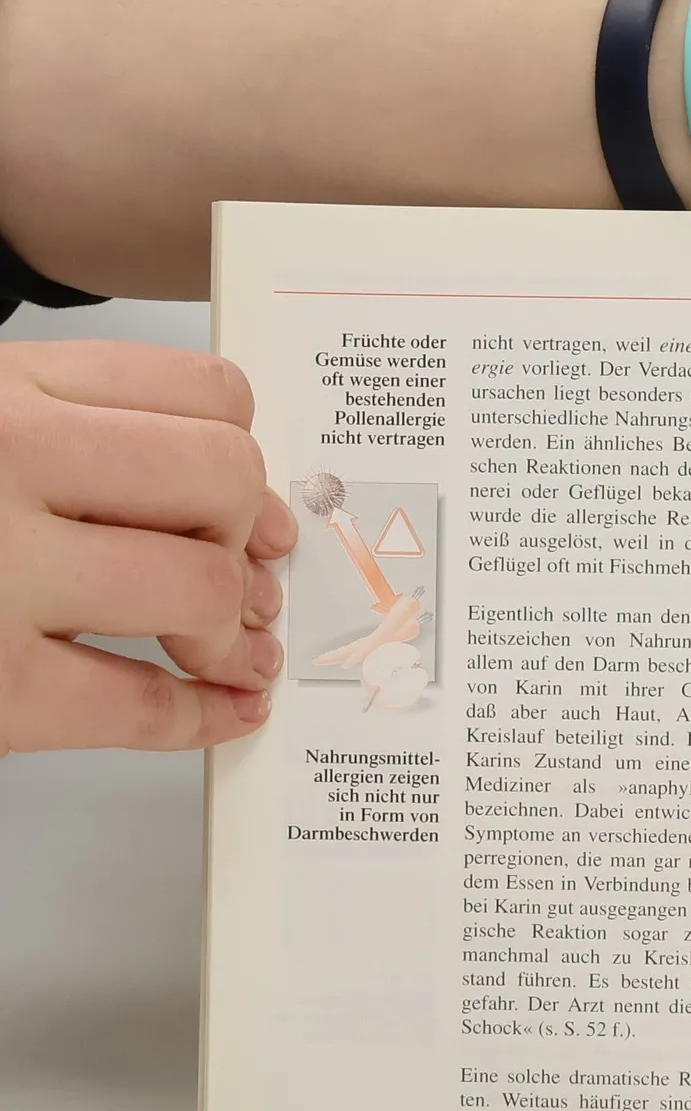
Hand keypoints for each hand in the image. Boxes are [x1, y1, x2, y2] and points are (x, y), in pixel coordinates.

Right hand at [0, 340, 293, 755]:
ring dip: (230, 637)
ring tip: (229, 656)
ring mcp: (2, 572)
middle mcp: (7, 459)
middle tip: (243, 582)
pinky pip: (142, 706)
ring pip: (199, 586)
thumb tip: (238, 507)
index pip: (200, 392)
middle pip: (221, 477)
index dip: (245, 458)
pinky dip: (199, 717)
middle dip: (243, 539)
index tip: (245, 504)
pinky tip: (214, 711)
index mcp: (8, 392)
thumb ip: (78, 438)